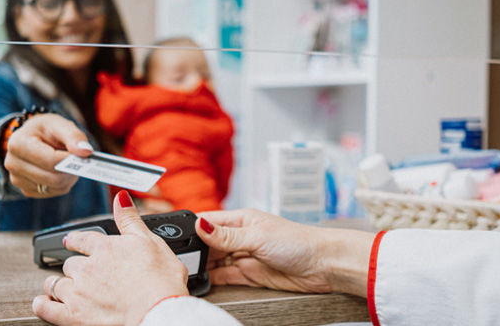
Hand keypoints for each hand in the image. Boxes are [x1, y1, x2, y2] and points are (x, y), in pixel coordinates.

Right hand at [4, 113, 92, 197]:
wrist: (33, 137)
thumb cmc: (46, 130)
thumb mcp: (60, 124)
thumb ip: (74, 136)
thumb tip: (86, 152)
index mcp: (18, 144)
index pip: (51, 160)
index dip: (71, 159)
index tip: (84, 154)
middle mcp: (13, 164)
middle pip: (53, 178)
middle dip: (71, 170)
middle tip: (79, 158)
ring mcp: (17, 179)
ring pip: (56, 187)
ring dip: (69, 176)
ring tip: (68, 161)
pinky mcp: (26, 190)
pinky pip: (53, 192)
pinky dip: (63, 183)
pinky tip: (59, 170)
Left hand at [32, 191, 189, 325]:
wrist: (158, 312)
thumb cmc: (160, 280)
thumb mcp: (151, 241)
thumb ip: (130, 219)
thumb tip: (120, 196)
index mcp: (104, 248)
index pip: (80, 240)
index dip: (75, 241)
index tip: (72, 242)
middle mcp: (87, 268)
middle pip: (69, 264)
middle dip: (74, 268)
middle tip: (81, 272)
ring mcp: (78, 292)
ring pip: (56, 284)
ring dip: (58, 285)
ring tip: (62, 287)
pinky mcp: (73, 316)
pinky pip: (47, 309)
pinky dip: (43, 305)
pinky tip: (42, 303)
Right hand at [195, 209, 373, 296]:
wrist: (323, 265)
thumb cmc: (298, 241)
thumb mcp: (257, 236)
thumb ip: (226, 236)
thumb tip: (200, 225)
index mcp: (241, 219)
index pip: (210, 220)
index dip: (193, 227)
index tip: (176, 236)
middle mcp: (241, 236)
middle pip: (209, 243)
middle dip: (196, 250)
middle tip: (182, 258)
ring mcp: (245, 256)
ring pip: (216, 261)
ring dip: (204, 265)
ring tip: (190, 270)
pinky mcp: (250, 274)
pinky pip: (226, 276)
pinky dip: (214, 279)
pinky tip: (204, 281)